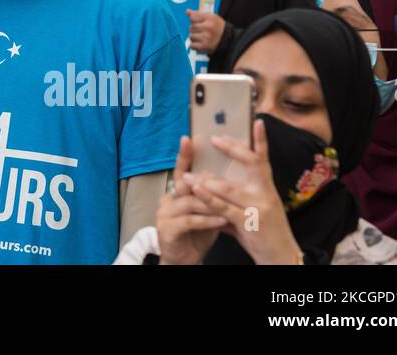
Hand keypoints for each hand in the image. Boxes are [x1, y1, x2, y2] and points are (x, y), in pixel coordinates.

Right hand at [155, 136, 225, 264]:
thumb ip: (211, 193)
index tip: (190, 137)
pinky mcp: (168, 229)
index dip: (185, 154)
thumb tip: (230, 174)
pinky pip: (190, 220)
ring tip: (229, 204)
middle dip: (203, 178)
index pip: (182, 169)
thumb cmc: (198, 232)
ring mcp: (166, 213)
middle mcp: (169, 198)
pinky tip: (221, 220)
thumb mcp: (206, 210)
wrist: (183, 258)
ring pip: (191, 201)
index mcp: (178, 191)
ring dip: (211, 203)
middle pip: (185, 182)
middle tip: (220, 175)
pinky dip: (207, 220)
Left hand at [186, 10, 225, 54]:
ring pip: (191, 36)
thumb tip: (187, 11)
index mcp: (210, 18)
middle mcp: (208, 27)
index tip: (199, 23)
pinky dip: (195, 45)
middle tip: (202, 31)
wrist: (228, 39)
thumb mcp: (211, 17)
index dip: (194, 21)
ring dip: (195, 38)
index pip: (192, 18)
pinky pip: (192, 45)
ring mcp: (206, 37)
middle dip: (194, 29)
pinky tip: (201, 43)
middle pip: (191, 27)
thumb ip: (198, 14)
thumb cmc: (217, 27)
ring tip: (203, 37)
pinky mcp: (205, 46)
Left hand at [186, 121, 302, 264]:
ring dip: (206, 180)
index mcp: (267, 188)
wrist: (281, 258)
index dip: (261, 140)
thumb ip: (235, 197)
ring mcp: (258, 208)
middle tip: (215, 139)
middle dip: (232, 149)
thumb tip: (212, 182)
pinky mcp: (248, 223)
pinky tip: (196, 191)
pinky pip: (223, 208)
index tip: (257, 122)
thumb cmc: (265, 233)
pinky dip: (208, 198)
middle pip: (251, 164)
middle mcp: (265, 194)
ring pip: (229, 187)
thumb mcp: (255, 210)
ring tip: (189, 174)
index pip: (264, 159)